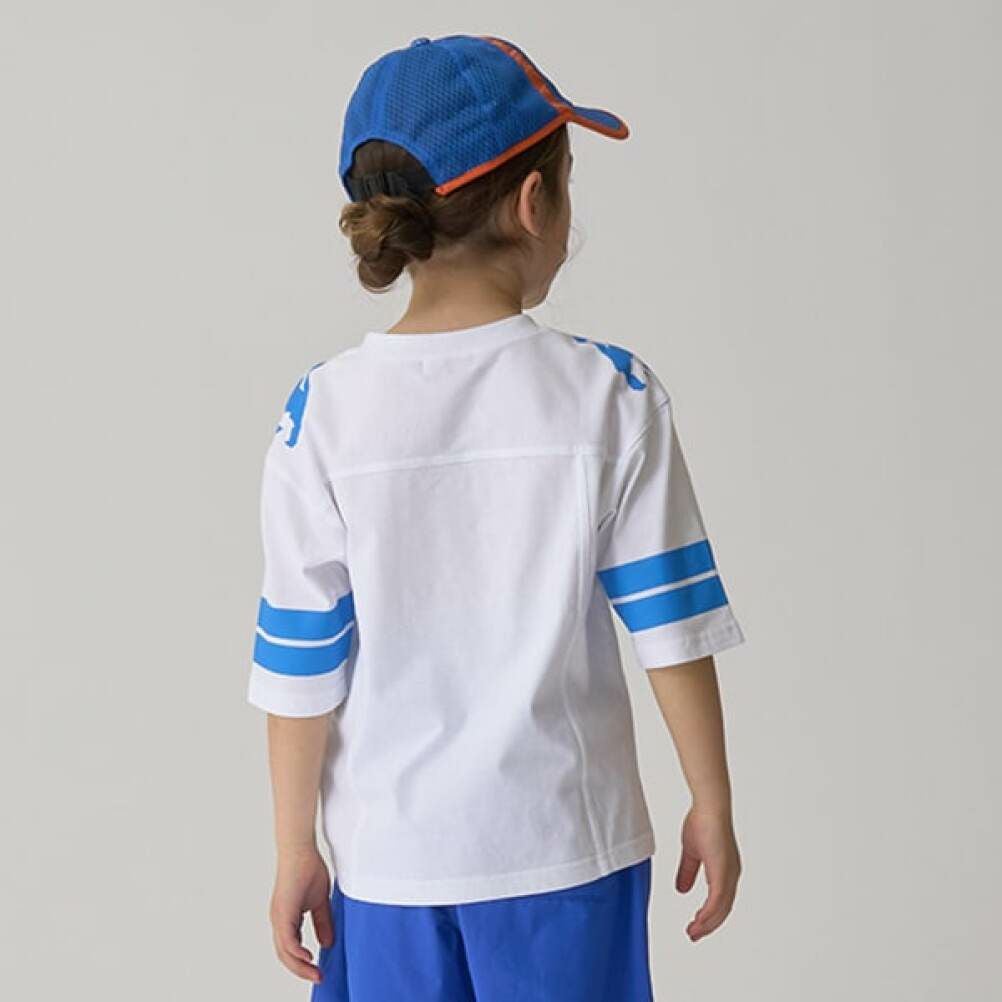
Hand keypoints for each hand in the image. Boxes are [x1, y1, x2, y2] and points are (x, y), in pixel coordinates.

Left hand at [269, 846, 334, 982]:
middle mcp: (279, 921)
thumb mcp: (320, 901)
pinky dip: (296, 952)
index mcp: (286, 918)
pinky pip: (287, 939)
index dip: (303, 963)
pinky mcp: (282, 912)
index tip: (318, 971)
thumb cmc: (308, 869)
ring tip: (314, 973)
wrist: (300, 850)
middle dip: (301, 970)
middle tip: (317, 978)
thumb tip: (327, 943)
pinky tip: (307, 959)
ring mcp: (279, 917)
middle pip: (286, 955)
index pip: (292, 948)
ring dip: (299, 966)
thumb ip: (322, 922)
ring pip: (284, 951)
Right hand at [675, 804, 741, 940]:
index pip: (720, 900)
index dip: (709, 915)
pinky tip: (698, 920)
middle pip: (723, 909)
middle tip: (693, 935)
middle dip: (708, 925)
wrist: (709, 807)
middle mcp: (732, 874)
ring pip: (721, 909)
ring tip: (693, 932)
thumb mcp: (691, 852)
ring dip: (707, 923)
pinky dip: (708, 913)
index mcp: (725, 870)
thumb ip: (688, 871)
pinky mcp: (724, 872)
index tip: (696, 925)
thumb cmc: (702, 821)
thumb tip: (682, 890)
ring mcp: (730, 874)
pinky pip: (717, 901)